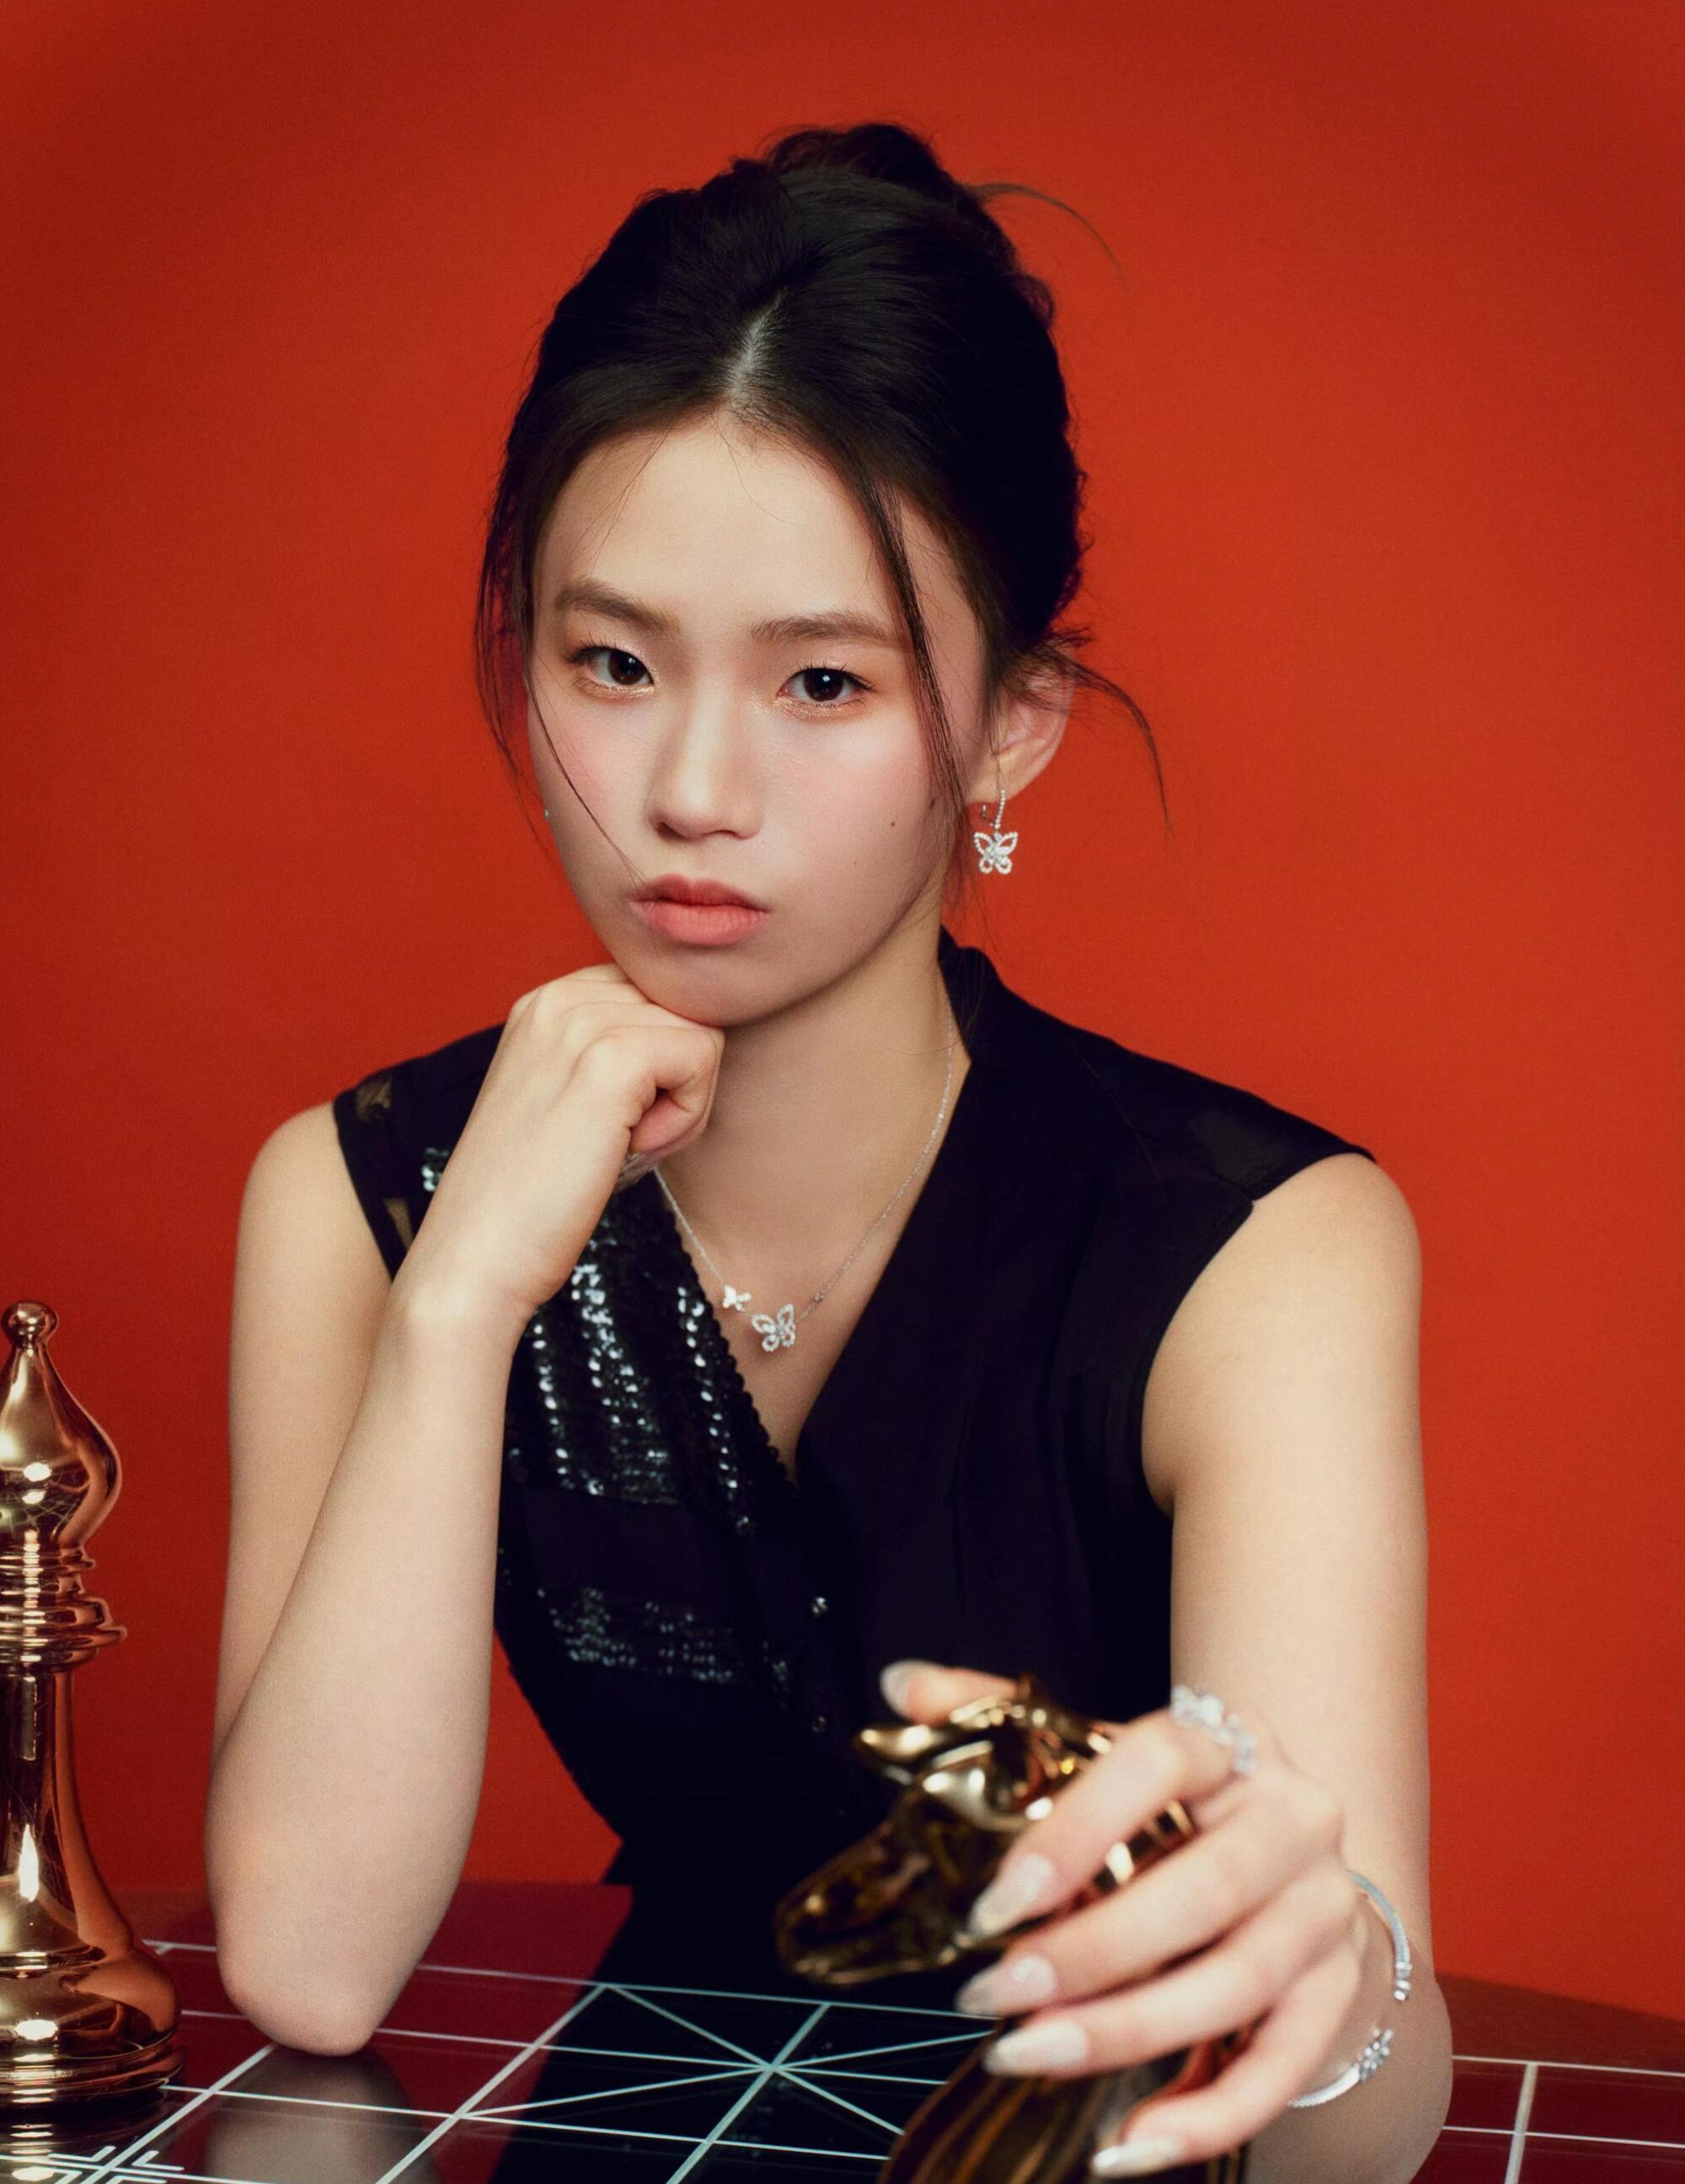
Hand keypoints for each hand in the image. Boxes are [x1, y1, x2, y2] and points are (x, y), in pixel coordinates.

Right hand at [397, 959, 724, 1338]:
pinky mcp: (610, 1058)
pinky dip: (684, 1118)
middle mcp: (559, 997)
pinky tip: (632, 1150)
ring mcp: (580, 1022)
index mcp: (548, 1001)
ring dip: (684, 1104)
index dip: (664, 1062)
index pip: (657, 993)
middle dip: (679, 1081)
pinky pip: (701, 1058)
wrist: (477, 1256)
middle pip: (686, 1011)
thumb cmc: (535, 1197)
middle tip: (626, 1140)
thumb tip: (699, 1042)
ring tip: (625, 1147)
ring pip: (701, 1034)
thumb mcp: (573, 1101)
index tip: (620, 1118)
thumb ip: (619, 1056)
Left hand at [878, 1661, 1369, 2177]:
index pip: (1157, 1761)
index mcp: (1225, 1742)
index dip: (1076, 1830)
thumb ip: (1002, 1718)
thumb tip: (902, 1686)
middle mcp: (1291, 1818)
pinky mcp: (1338, 1990)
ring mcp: (1325, 1908)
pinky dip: (1207, 2114)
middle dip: (1092, 1953)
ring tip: (1027, 2055)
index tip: (994, 1902)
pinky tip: (1126, 2143)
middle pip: (1203, 1890)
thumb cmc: (1173, 1806)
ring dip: (1127, 2033)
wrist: (1292, 1858)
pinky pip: (1282, 2067)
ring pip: (1237, 1983)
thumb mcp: (1100, 1752)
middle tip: (993, 1992)